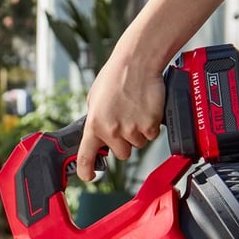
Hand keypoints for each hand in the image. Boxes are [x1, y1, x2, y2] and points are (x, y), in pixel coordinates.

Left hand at [77, 32, 168, 181]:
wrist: (137, 62)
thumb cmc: (116, 76)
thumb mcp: (95, 99)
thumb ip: (95, 119)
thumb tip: (97, 133)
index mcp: (94, 124)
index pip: (86, 156)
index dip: (86, 170)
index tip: (88, 176)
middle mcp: (111, 131)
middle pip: (122, 154)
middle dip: (125, 142)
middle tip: (126, 121)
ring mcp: (131, 129)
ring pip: (138, 144)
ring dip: (139, 132)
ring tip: (136, 110)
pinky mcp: (149, 126)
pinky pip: (152, 136)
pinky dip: (151, 126)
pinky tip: (146, 109)